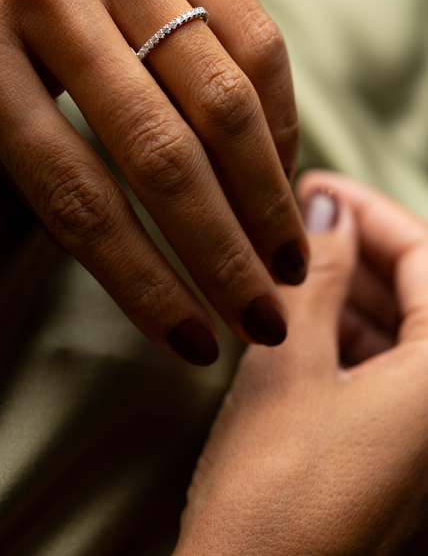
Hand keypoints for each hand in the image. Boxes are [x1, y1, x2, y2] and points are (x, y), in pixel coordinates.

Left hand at [0, 0, 306, 364]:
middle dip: (224, 252)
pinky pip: (248, 26)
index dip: (143, 283)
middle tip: (263, 315)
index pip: (75, 197)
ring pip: (221, 92)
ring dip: (265, 192)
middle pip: (163, 152)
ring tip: (286, 255)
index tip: (191, 341)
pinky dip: (274, 108)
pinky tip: (278, 162)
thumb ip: (32, 154)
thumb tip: (133, 246)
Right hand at [175, 171, 427, 553]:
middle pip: (421, 295)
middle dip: (357, 252)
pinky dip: (350, 339)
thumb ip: (311, 279)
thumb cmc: (272, 497)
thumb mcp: (286, 363)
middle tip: (294, 225)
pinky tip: (300, 320)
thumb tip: (321, 213)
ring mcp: (427, 439)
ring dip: (351, 294)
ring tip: (288, 266)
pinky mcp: (403, 462)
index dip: (368, 213)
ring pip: (404, 335)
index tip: (315, 188)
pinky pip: (391, 376)